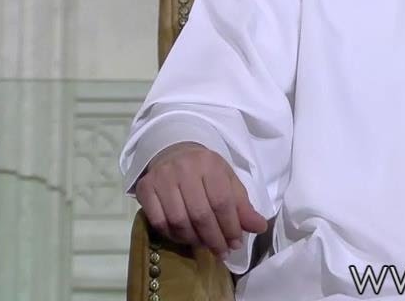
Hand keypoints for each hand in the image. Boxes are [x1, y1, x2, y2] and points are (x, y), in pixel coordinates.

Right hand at [135, 141, 269, 259]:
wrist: (174, 153)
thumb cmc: (205, 170)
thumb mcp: (228, 181)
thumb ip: (242, 205)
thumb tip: (260, 227)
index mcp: (210, 164)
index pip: (222, 202)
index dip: (230, 227)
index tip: (236, 244)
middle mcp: (184, 169)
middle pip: (200, 214)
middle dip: (214, 238)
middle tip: (222, 252)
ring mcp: (161, 178)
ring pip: (179, 220)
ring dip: (194, 239)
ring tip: (205, 245)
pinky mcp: (145, 188)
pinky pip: (159, 222)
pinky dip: (173, 235)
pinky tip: (184, 237)